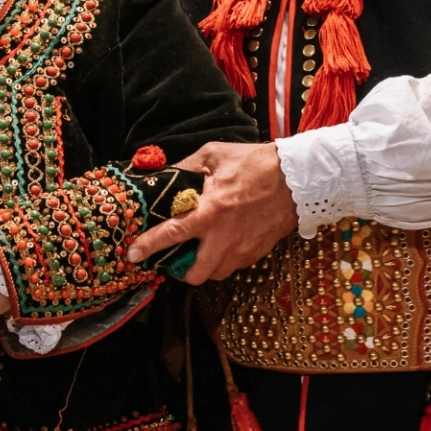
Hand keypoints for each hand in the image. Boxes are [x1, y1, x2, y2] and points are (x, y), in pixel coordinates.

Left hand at [122, 141, 295, 284]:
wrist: (298, 177)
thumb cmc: (255, 163)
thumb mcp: (214, 155)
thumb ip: (187, 168)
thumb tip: (165, 175)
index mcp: (210, 211)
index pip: (172, 234)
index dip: (149, 246)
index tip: (133, 254)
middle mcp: (224, 237)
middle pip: (195, 274)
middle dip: (181, 272)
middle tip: (177, 258)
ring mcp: (243, 248)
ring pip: (216, 274)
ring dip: (205, 267)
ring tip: (203, 250)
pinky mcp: (258, 252)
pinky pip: (235, 266)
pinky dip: (225, 260)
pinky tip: (225, 242)